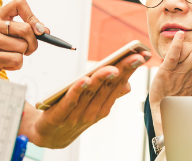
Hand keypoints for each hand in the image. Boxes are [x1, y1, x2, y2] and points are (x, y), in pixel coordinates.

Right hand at [0, 0, 46, 88]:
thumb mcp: (9, 36)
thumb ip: (26, 31)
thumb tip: (45, 31)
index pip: (19, 3)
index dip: (32, 16)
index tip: (38, 29)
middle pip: (26, 29)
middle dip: (33, 43)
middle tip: (28, 50)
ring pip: (23, 47)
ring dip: (21, 56)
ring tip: (8, 57)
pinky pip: (17, 60)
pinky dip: (15, 66)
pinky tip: (4, 64)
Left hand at [24, 50, 150, 148]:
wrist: (49, 135)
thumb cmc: (72, 116)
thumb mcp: (92, 105)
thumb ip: (108, 94)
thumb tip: (127, 85)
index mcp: (103, 107)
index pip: (118, 85)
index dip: (130, 69)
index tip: (142, 55)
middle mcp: (93, 112)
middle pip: (108, 87)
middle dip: (122, 70)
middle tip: (134, 56)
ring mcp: (77, 115)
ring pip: (91, 93)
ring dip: (102, 79)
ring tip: (112, 67)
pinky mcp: (59, 116)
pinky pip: (70, 101)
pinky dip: (78, 90)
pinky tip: (85, 79)